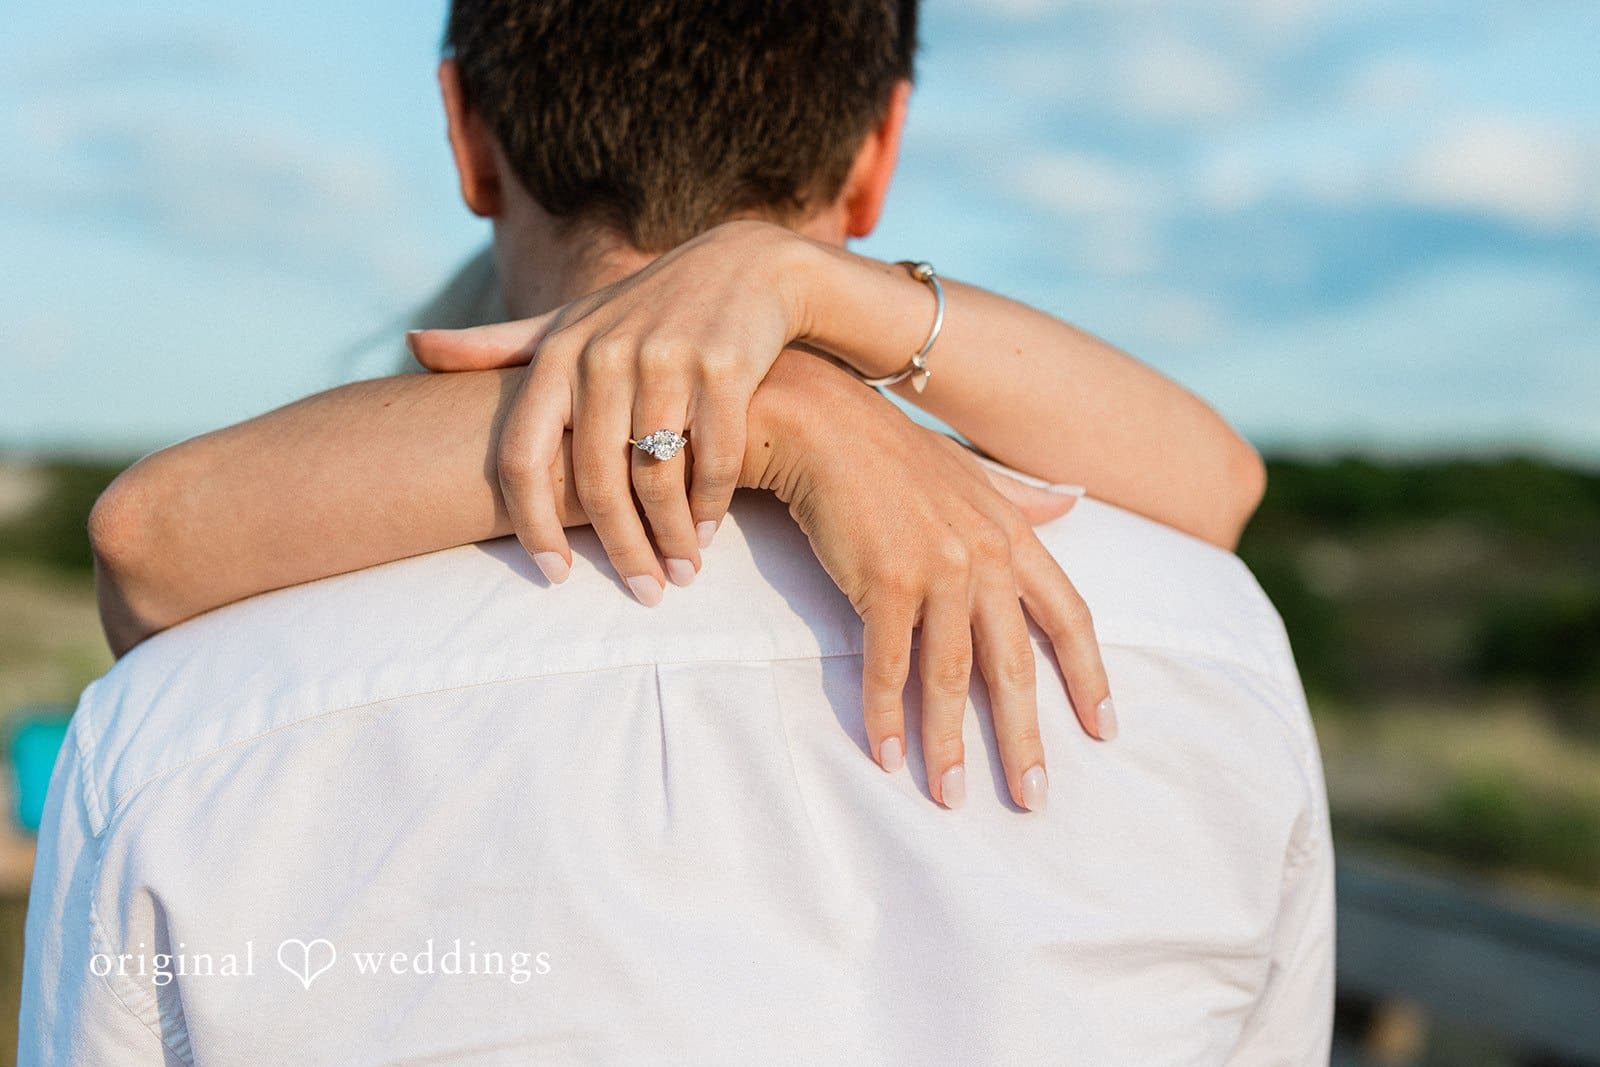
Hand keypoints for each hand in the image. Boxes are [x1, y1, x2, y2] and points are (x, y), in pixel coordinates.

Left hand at [409, 220, 808, 602]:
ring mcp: (666, 361)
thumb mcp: (569, 322)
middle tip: (643, 592)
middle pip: (596, 482)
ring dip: (672, 537)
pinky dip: (711, 505)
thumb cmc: (644, 309)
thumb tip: (412, 345)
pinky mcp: (724, 367)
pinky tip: (709, 533)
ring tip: (681, 573)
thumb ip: (496, 347)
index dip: (530, 524)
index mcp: (558, 355)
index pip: (521, 457)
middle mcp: (605, 356)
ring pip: (657, 478)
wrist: (743, 267)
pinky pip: (712, 459)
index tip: (552, 575)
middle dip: (622, 549)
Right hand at [749, 353, 1115, 811]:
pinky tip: (887, 758)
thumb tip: (1075, 499)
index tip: (1106, 731)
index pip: (1069, 615)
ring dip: (950, 745)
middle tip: (1034, 801)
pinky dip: (887, 715)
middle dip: (1024, 738)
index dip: (1090, 676)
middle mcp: (984, 554)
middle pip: (1015, 664)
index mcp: (1011, 532)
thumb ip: (1021, 496)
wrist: (817, 419)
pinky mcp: (883, 580)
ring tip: (953, 799)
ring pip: (952, 676)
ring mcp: (937, 568)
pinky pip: (889, 664)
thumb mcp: (967, 470)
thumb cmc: (886, 449)